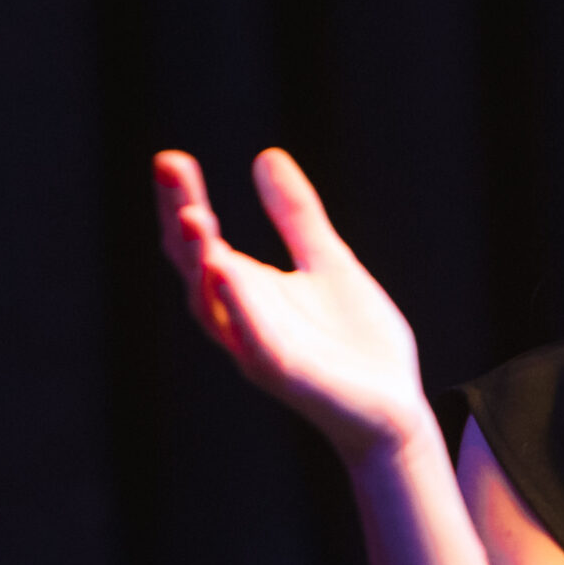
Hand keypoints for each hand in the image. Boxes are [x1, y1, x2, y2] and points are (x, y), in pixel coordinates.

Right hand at [154, 147, 427, 463]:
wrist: (395, 407)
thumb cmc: (356, 343)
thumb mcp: (328, 261)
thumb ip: (297, 216)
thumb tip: (266, 156)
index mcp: (246, 291)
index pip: (200, 242)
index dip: (182, 201)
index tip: (170, 159)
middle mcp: (240, 319)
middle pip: (195, 266)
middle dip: (180, 219)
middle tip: (168, 168)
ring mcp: (258, 349)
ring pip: (213, 306)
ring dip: (201, 261)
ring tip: (191, 215)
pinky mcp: (285, 375)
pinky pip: (253, 342)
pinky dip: (238, 309)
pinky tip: (227, 275)